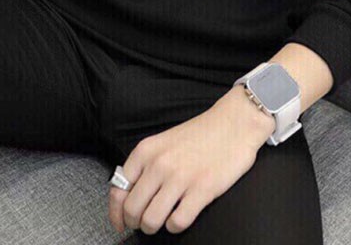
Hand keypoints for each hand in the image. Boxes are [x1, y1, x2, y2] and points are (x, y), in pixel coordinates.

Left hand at [108, 88, 274, 236]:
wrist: (234, 123)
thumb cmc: (201, 133)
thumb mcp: (164, 142)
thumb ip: (146, 164)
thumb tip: (130, 193)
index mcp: (146, 151)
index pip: (118, 188)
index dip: (116, 212)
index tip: (120, 222)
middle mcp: (159, 164)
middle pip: (132, 209)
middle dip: (135, 222)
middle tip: (144, 223)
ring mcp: (180, 178)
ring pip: (151, 220)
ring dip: (154, 227)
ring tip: (162, 221)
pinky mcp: (202, 190)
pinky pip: (177, 222)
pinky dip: (175, 226)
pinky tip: (180, 217)